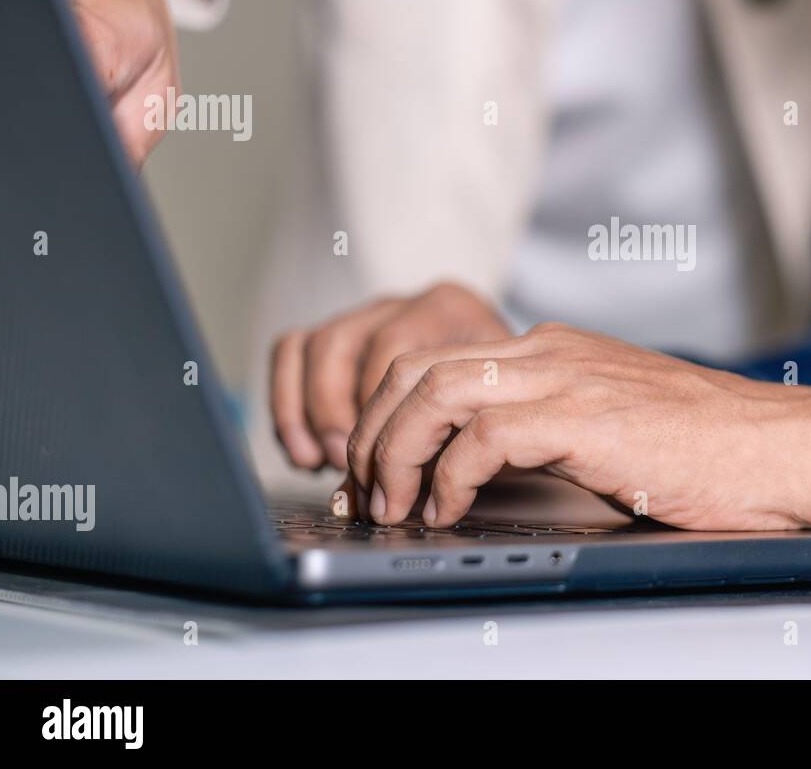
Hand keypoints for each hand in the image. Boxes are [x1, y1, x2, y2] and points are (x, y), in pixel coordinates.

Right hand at [270, 283, 510, 478]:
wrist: (521, 380)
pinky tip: (305, 451)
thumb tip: (383, 506)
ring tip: (321, 463)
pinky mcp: (344, 329)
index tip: (393, 485)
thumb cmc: (504, 409)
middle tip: (354, 474)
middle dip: (338, 418)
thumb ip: (447, 456)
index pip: (401, 363)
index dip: (387, 431)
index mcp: (456, 313)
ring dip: (313, 412)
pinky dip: (289, 400)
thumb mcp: (490, 428)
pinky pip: (293, 349)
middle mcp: (410, 303)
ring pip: (318, 345)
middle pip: (348, 346)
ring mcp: (374, 311)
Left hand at [347, 323, 810, 530]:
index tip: (376, 470)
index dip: (387, 416)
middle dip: (371, 431)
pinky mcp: (585, 416)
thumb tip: (481, 469)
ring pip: (432, 392)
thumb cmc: (713, 451)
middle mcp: (550, 351)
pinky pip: (480, 437)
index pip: (435, 360)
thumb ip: (550, 429)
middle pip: (414, 367)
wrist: (786, 448)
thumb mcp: (613, 425)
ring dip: (394, 452)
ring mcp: (567, 377)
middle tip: (368, 490)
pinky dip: (448, 477)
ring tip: (394, 503)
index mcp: (554, 350)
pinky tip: (450, 510)